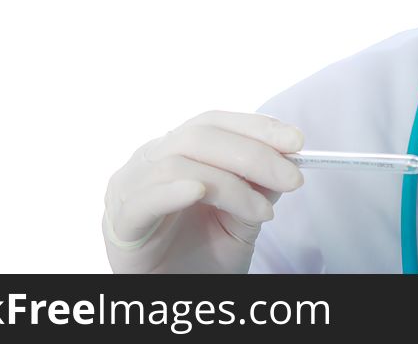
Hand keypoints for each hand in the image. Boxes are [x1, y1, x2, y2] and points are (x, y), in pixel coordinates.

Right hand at [102, 110, 303, 272]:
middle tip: (292, 178)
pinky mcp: (121, 220)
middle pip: (201, 136)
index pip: (216, 123)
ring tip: (262, 212)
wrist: (174, 295)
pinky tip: (200, 192)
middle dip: (254, 154)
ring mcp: (131, 186)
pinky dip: (174, 191)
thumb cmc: (200, 254)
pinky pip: (146, 198)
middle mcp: (152, 158)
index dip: (256, 127)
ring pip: (179, 163)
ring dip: (230, 184)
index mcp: (178, 149)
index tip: (296, 141)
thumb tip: (288, 159)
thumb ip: (258, 187)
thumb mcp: (242, 218)